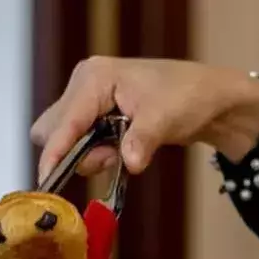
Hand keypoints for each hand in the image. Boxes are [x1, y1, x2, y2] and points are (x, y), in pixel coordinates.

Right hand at [31, 57, 258, 181]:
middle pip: (53, 129)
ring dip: (88, 156)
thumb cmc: (190, 96)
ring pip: (65, 139)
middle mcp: (85, 85)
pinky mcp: (96, 115)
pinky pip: (80, 142)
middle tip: (110, 159)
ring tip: (120, 153)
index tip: (47, 180)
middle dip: (74, 153)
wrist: (211, 99)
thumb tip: (129, 162)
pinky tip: (119, 151)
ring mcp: (89, 100)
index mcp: (95, 78)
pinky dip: (96, 154)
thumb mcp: (165, 118)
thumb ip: (142, 140)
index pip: (65, 121)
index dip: (56, 152)